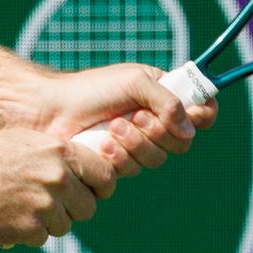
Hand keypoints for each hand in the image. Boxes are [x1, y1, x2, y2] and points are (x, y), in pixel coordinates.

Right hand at [0, 129, 115, 247]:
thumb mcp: (25, 143)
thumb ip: (57, 158)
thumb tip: (86, 177)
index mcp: (60, 152)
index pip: (105, 176)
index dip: (99, 188)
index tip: (91, 193)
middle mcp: (57, 177)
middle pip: (87, 208)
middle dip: (71, 210)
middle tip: (48, 206)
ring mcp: (44, 205)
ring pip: (64, 226)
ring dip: (46, 223)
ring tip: (18, 207)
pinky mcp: (28, 229)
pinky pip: (41, 238)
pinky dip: (27, 233)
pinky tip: (6, 217)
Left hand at [29, 64, 218, 175]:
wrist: (50, 111)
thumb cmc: (90, 89)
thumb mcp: (134, 81)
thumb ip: (167, 101)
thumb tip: (190, 129)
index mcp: (161, 97)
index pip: (199, 110)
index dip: (202, 115)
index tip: (196, 115)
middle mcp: (152, 123)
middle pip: (181, 142)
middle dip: (158, 132)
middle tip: (135, 117)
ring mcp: (135, 145)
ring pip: (156, 159)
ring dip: (135, 144)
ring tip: (111, 128)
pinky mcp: (116, 164)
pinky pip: (132, 170)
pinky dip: (118, 158)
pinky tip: (100, 146)